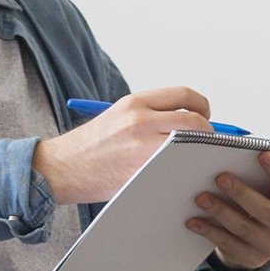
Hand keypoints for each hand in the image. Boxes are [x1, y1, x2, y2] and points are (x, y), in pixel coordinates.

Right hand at [34, 87, 214, 203]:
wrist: (61, 168)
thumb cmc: (90, 146)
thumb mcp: (119, 116)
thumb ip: (151, 115)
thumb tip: (189, 123)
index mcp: (135, 102)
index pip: (184, 95)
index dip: (202, 106)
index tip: (205, 116)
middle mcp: (140, 120)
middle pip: (195, 121)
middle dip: (207, 133)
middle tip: (205, 143)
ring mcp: (142, 147)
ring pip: (190, 146)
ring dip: (199, 153)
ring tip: (195, 159)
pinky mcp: (142, 172)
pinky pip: (176, 168)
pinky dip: (184, 171)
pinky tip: (181, 175)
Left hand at [187, 150, 269, 270]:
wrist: (257, 242)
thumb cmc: (262, 202)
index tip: (262, 153)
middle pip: (265, 210)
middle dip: (242, 193)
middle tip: (220, 177)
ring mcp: (269, 246)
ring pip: (243, 228)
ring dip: (220, 211)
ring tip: (200, 198)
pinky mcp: (250, 258)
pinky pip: (227, 243)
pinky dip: (209, 231)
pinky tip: (193, 221)